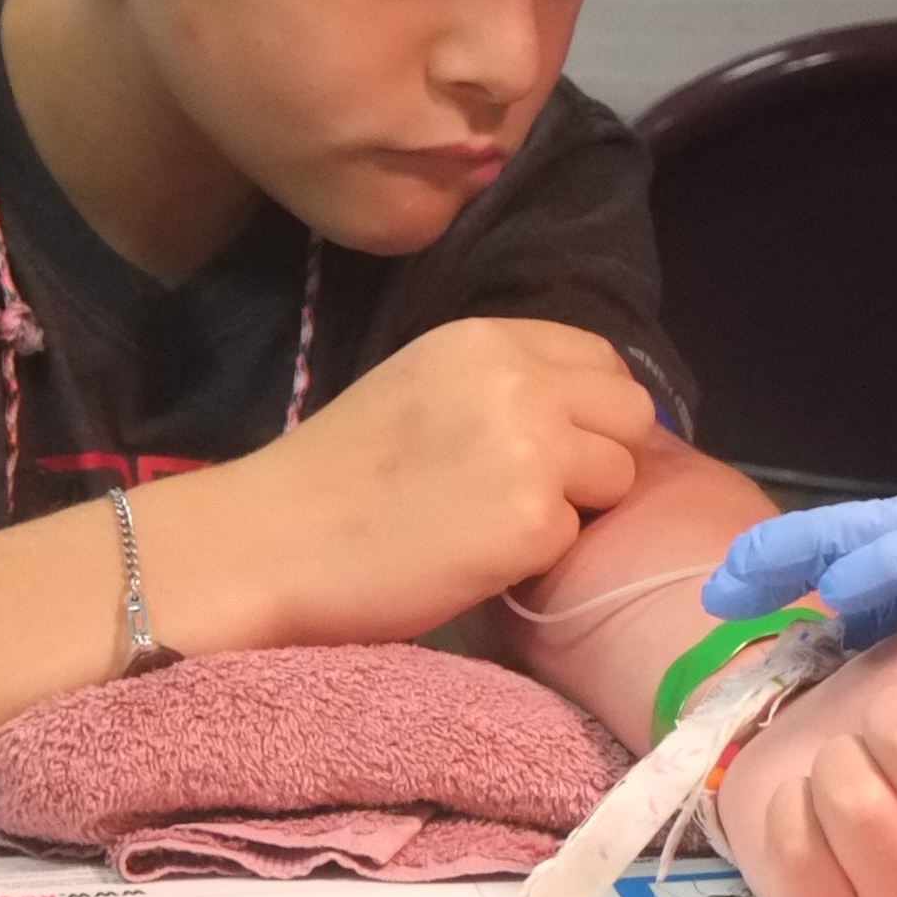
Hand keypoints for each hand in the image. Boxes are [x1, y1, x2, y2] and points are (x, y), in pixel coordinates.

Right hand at [159, 317, 655, 649]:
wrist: (266, 544)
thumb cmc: (337, 476)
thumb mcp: (425, 386)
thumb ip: (506, 382)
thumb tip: (586, 409)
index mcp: (488, 338)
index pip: (602, 360)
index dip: (588, 408)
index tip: (553, 445)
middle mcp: (520, 379)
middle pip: (630, 412)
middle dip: (599, 453)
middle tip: (535, 492)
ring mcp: (533, 448)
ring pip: (618, 476)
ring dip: (575, 506)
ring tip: (495, 523)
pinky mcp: (532, 521)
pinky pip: (577, 538)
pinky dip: (539, 557)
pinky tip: (476, 558)